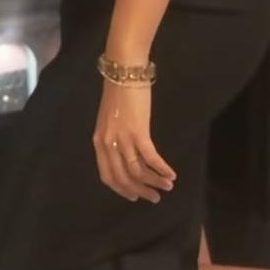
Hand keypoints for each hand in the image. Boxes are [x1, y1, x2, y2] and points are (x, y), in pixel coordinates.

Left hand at [92, 80, 176, 202]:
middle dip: (140, 191)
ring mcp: (123, 139)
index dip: (121, 189)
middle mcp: (108, 144)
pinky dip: (161, 169)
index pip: (107, 175)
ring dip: (154, 182)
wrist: (124, 71)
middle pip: (123, 178)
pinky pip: (150, 158)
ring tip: (167, 187)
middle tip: (154, 197)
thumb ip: (114, 136)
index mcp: (99, 142)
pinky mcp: (138, 132)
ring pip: (138, 171)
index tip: (134, 196)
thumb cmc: (119, 91)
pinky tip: (171, 174)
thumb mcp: (110, 119)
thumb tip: (126, 152)